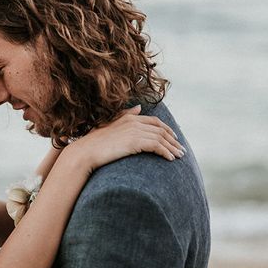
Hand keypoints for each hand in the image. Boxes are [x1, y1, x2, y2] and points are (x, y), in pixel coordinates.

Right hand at [68, 105, 184, 172]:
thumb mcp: (109, 126)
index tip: (174, 138)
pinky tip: (171, 159)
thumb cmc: (93, 143)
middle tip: (181, 149)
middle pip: (161, 130)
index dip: (166, 129)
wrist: (85, 152)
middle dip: (173, 140)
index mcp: (129, 118)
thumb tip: (138, 107)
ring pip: (161, 138)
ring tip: (179, 156)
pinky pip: (157, 146)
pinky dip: (166, 152)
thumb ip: (124, 116)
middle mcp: (134, 121)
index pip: (154, 121)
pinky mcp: (135, 142)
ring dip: (173, 147)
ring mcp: (135, 131)